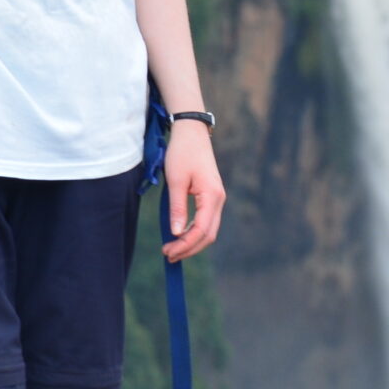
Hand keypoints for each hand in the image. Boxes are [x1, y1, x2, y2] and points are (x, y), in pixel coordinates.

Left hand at [160, 122, 224, 261]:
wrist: (192, 133)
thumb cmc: (182, 152)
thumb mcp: (175, 180)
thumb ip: (177, 208)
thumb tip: (176, 233)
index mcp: (212, 196)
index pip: (201, 229)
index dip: (186, 244)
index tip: (168, 251)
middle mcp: (219, 199)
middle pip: (208, 234)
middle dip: (189, 248)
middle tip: (168, 255)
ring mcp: (217, 198)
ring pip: (208, 230)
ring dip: (191, 242)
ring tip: (172, 249)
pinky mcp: (212, 197)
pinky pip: (206, 221)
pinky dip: (194, 232)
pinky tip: (180, 236)